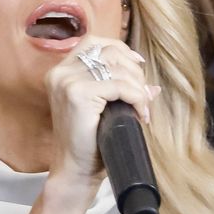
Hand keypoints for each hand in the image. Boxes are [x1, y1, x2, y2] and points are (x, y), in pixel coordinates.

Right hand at [44, 37, 159, 184]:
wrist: (75, 172)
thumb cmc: (88, 145)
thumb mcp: (103, 110)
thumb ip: (119, 91)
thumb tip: (153, 87)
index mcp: (61, 72)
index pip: (94, 42)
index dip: (121, 50)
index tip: (138, 66)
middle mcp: (60, 72)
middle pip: (109, 52)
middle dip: (134, 71)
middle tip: (143, 96)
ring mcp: (67, 81)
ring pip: (117, 67)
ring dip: (137, 86)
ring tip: (142, 107)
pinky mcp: (78, 94)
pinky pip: (119, 85)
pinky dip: (136, 97)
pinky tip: (140, 113)